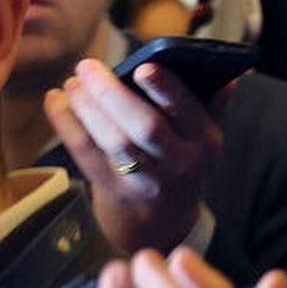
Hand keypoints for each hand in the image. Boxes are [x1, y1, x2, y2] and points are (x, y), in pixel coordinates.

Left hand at [44, 60, 226, 253]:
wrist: (163, 220)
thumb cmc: (184, 163)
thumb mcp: (207, 138)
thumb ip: (213, 105)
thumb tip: (229, 75)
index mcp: (205, 142)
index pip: (186, 112)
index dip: (165, 89)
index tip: (142, 66)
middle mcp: (179, 163)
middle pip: (145, 127)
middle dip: (114, 94)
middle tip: (88, 67)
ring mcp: (145, 181)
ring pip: (114, 141)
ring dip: (88, 108)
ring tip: (72, 83)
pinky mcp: (113, 190)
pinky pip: (86, 155)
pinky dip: (67, 125)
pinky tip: (56, 102)